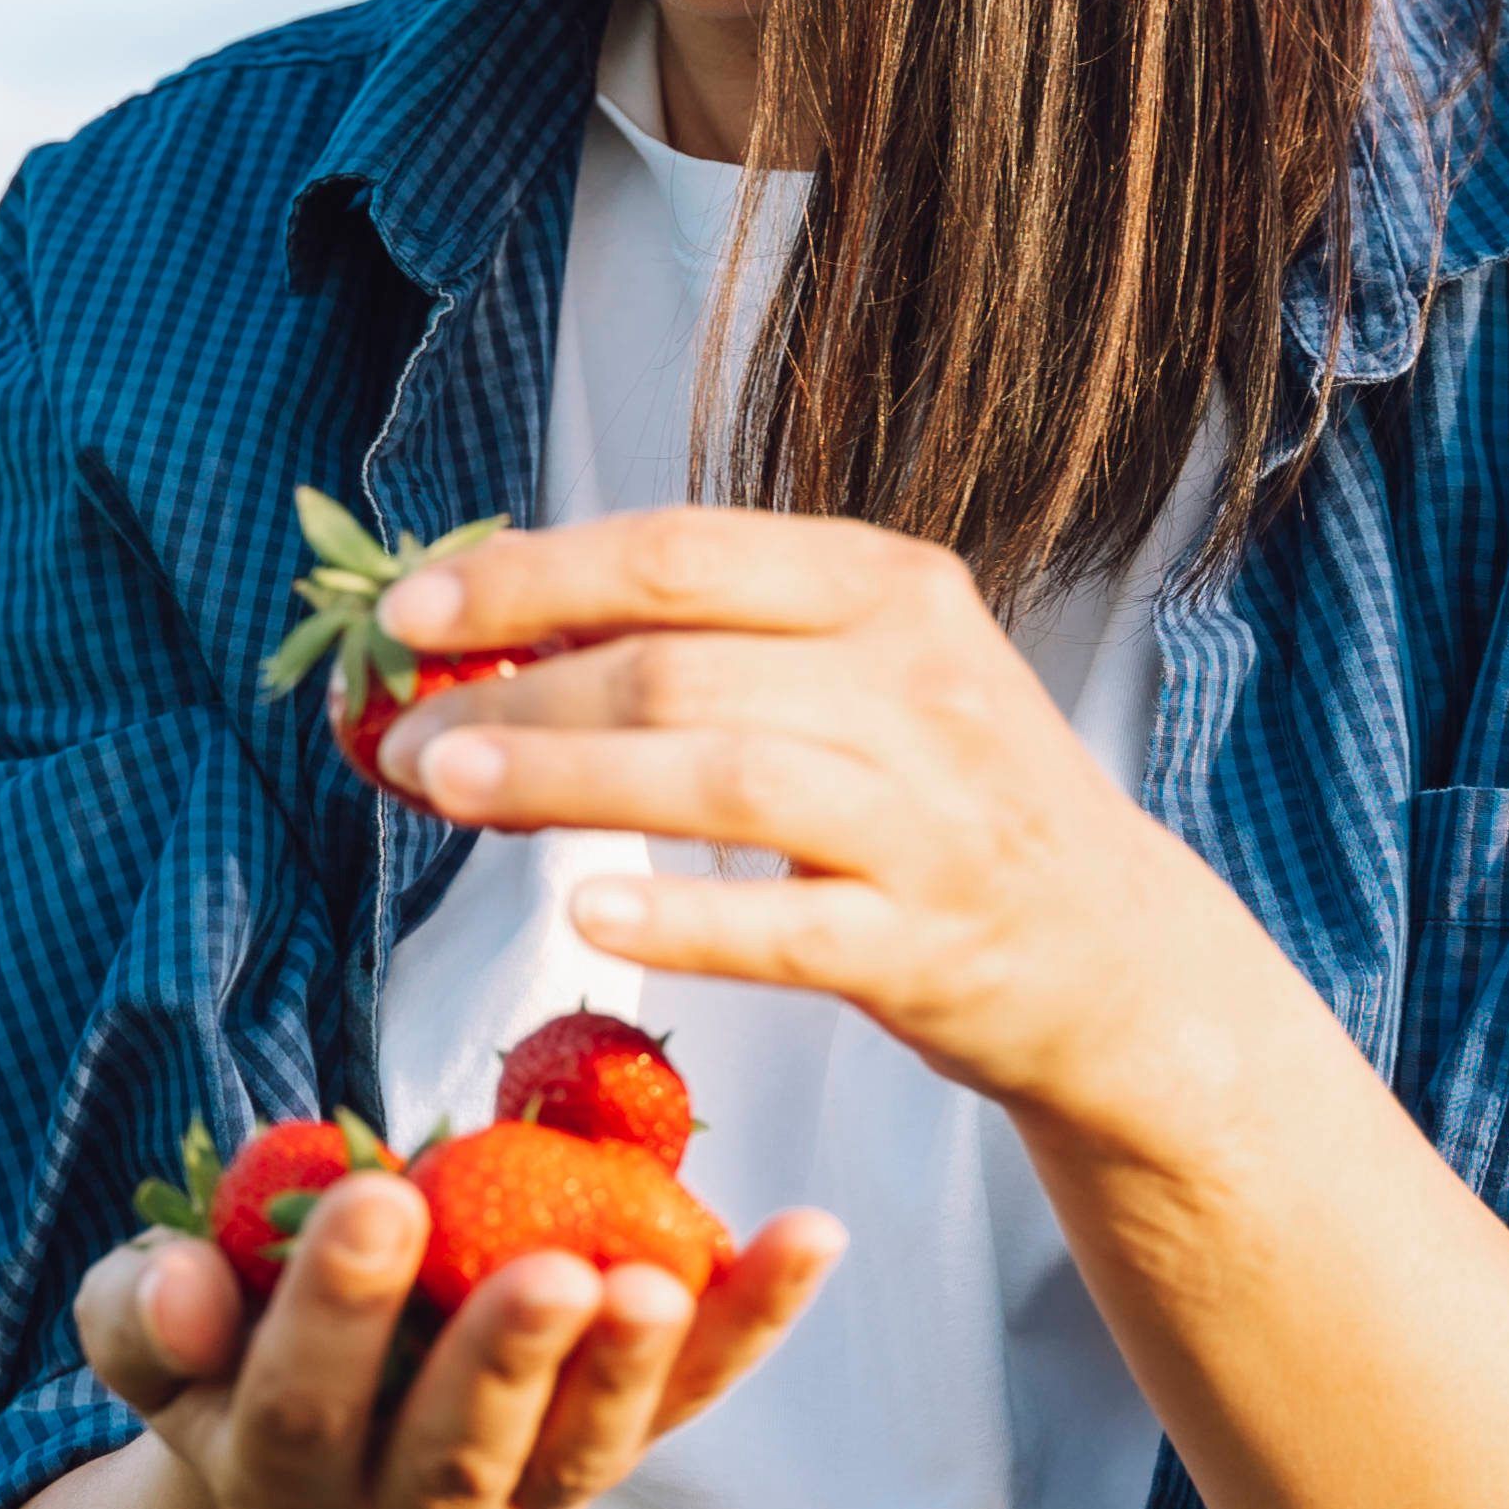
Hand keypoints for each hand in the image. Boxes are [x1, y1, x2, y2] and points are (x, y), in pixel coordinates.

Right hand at [72, 1165, 835, 1508]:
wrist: (328, 1474)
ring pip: (582, 1451)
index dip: (333, 1312)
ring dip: (631, 1370)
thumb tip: (176, 1284)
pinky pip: (689, 1400)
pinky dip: (753, 1322)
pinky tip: (811, 1236)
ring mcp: (522, 1505)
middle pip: (454, 1453)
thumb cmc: (233, 1362)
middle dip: (503, 1358)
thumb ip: (147, 1319)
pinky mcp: (607, 1465)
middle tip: (552, 1268)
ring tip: (661, 1281)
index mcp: (275, 1477)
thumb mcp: (165, 1347)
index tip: (376, 1196)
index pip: (297, 1407)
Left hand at [373, 507, 1281, 1140]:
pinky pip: (788, 925)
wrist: (1112, 953)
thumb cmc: (939, 803)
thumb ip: (710, 645)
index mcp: (885, 585)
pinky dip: (684, 916)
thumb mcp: (859, 681)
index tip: (406, 611)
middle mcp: (918, 681)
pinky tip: (587, 912)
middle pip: (676, 665)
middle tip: (396, 732)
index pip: (676, 554)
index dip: (526, 575)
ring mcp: (932, 814)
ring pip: (719, 775)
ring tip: (440, 789)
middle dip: (514, 693)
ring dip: (561, 781)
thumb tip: (493, 633)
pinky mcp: (930, 940)